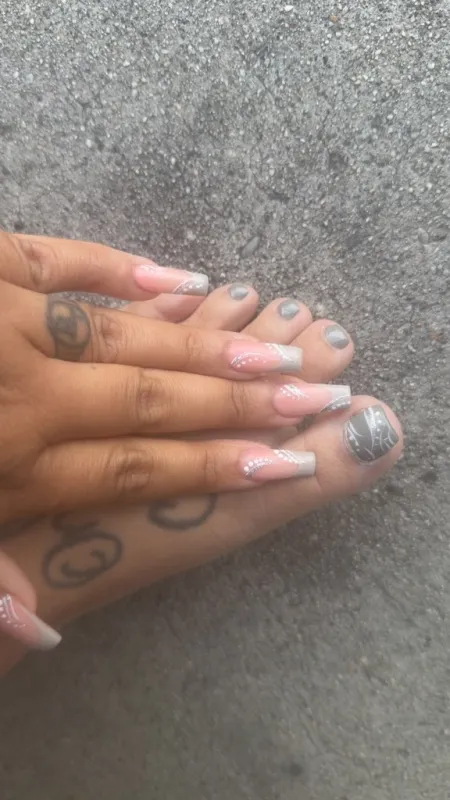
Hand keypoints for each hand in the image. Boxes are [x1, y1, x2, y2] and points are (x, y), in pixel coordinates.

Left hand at [0, 231, 339, 522]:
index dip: (213, 466)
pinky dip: (117, 267)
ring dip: (201, 339)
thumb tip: (34, 642)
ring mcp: (2, 323)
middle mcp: (22, 396)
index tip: (288, 461)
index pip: (133, 469)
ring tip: (274, 341)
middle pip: (148, 399)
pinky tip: (181, 277)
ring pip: (121, 333)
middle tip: (310, 391)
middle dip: (235, 398)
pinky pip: (58, 261)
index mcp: (9, 473)